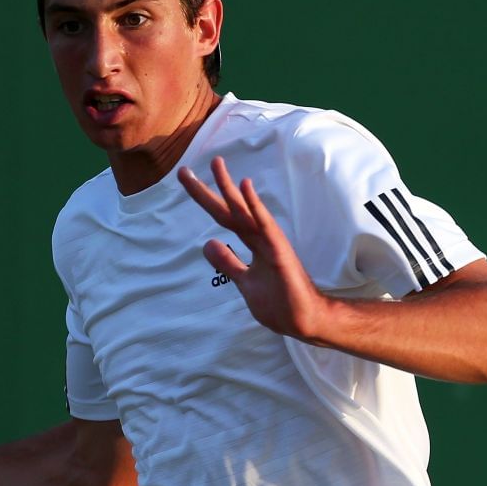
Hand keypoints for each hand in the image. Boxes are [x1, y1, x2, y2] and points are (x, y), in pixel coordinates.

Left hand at [178, 156, 331, 340]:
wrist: (304, 321)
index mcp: (252, 242)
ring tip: (215, 165)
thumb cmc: (279, 302)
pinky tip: (245, 188)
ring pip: (244, 211)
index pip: (224, 216)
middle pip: (228, 209)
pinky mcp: (279, 252)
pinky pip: (265, 225)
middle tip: (182, 171)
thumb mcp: (245, 282)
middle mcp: (260, 237)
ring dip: (229, 188)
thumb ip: (228, 263)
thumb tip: (207, 243)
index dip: (205, 198)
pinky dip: (255, 206)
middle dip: (206, 190)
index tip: (187, 180)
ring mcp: (270, 242)